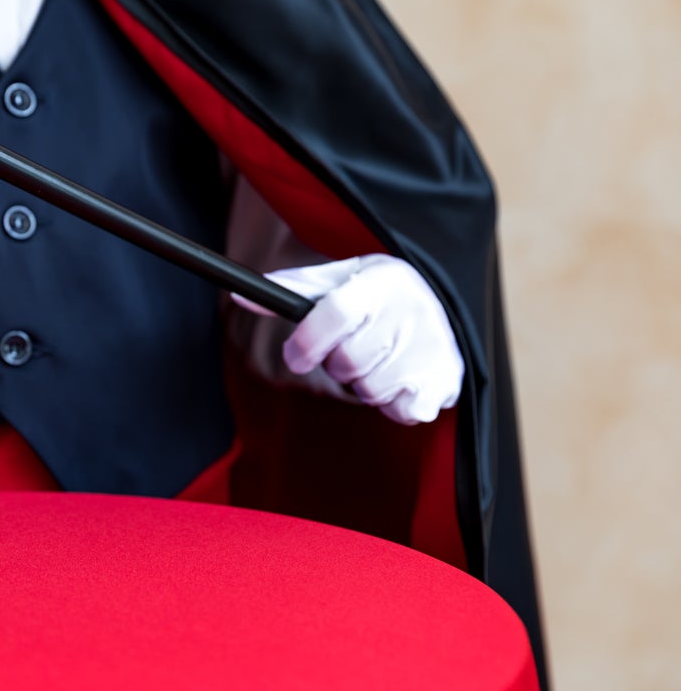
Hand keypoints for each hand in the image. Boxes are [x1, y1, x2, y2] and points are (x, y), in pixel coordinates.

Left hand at [234, 254, 463, 424]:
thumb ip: (295, 289)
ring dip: (364, 384)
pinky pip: (402, 411)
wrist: (446, 310)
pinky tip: (400, 381)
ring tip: (378, 361)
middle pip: (347, 361)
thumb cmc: (380, 297)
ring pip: (370, 390)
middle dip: (336, 365)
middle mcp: (413, 310)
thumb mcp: (342, 280)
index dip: (307, 340)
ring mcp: (434, 346)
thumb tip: (242, 297)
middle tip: (348, 352)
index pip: (335, 313)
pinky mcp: (447, 380)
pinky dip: (393, 404)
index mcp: (383, 281)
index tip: (294, 356)